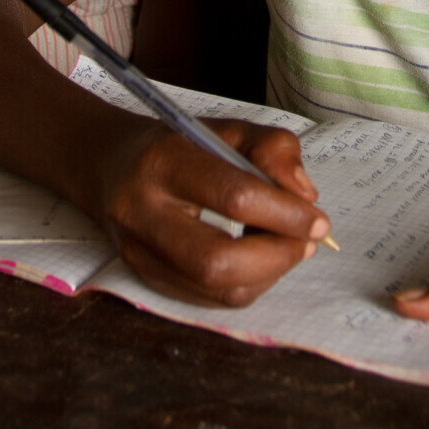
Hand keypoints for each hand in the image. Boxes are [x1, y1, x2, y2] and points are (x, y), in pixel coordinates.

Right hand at [98, 118, 329, 306]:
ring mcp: (138, 253)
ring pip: (214, 289)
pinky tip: (261, 259)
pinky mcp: (144, 279)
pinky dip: (248, 284)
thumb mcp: (229, 129)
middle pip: (217, 261)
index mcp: (164, 162)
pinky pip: (208, 300)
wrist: (110, 165)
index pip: (233, 197)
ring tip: (287, 247)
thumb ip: (273, 150)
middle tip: (307, 242)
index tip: (319, 220)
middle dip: (276, 257)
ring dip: (268, 274)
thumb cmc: (180, 145)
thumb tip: (305, 198)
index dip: (285, 214)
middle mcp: (142, 213)